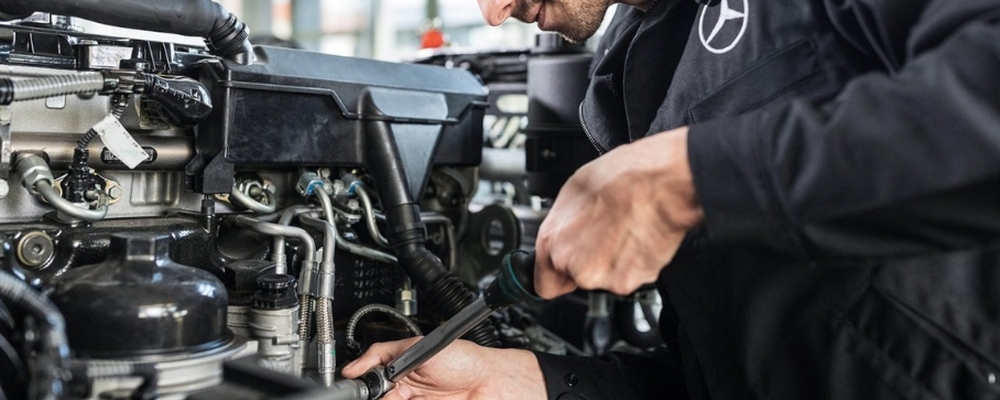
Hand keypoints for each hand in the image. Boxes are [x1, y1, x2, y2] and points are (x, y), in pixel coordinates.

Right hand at [341, 338, 544, 399]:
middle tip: (390, 394)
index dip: (359, 387)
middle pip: (376, 398)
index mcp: (398, 371)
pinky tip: (407, 398)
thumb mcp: (417, 348)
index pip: (368, 382)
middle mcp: (403, 391)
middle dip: (372, 397)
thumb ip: (382, 355)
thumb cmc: (463, 360)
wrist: (492, 382)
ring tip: (402, 396)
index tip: (352, 389)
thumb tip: (353, 367)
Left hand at [534, 126, 703, 297]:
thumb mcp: (574, 190)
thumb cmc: (621, 178)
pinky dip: (634, 264)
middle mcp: (573, 265)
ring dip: (613, 262)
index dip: (557, 276)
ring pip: (604, 279)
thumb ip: (564, 225)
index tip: (563, 273)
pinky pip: (628, 278)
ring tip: (624, 231)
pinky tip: (636, 238)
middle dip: (590, 261)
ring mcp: (602, 277)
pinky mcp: (629, 282)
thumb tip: (567, 231)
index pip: (544, 284)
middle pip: (577, 279)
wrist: (661, 184)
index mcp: (553, 242)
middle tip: (605, 233)